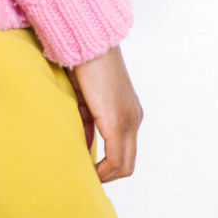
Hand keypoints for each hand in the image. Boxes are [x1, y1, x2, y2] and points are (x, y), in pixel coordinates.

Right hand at [65, 45, 143, 183]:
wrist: (88, 41)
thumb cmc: (83, 64)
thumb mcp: (85, 99)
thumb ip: (89, 122)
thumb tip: (86, 147)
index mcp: (129, 111)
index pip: (124, 150)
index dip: (107, 165)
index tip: (87, 168)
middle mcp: (134, 118)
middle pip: (128, 163)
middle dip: (107, 175)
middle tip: (86, 177)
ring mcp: (130, 120)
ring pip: (124, 165)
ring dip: (104, 175)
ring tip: (84, 175)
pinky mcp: (118, 121)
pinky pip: (115, 158)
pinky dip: (101, 170)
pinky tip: (86, 170)